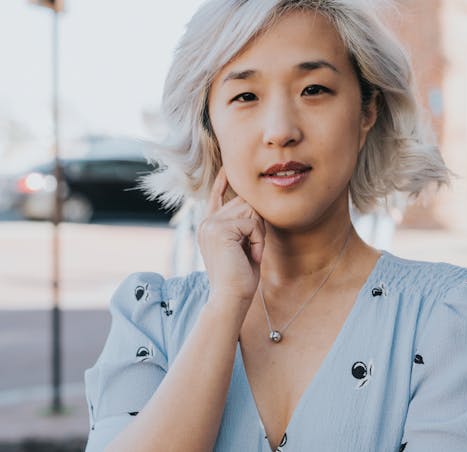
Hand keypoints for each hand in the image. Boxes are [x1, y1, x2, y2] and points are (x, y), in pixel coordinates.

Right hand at [198, 166, 265, 304]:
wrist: (230, 298)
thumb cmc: (240, 277)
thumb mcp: (242, 245)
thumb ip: (242, 225)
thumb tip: (252, 202)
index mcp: (209, 226)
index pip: (217, 197)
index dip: (223, 182)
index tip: (227, 168)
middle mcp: (206, 222)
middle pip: (244, 202)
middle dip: (257, 224)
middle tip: (254, 248)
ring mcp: (210, 224)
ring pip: (250, 211)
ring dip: (259, 233)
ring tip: (252, 252)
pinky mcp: (220, 229)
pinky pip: (252, 224)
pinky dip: (259, 240)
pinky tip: (252, 255)